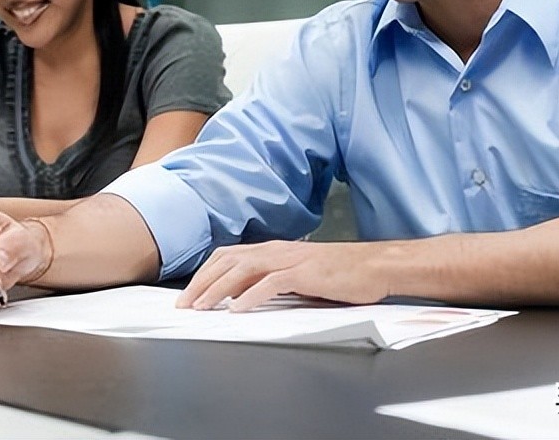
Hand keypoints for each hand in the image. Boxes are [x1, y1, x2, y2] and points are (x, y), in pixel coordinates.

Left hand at [175, 241, 389, 311]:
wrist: (374, 266)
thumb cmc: (340, 274)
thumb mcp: (297, 274)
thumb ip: (270, 280)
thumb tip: (240, 296)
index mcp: (272, 250)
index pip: (228, 256)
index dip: (204, 274)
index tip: (187, 294)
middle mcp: (276, 251)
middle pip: (228, 261)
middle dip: (202, 283)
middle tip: (184, 304)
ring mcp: (290, 260)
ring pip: (243, 270)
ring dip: (218, 289)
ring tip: (201, 306)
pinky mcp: (305, 273)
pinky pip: (271, 283)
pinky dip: (251, 295)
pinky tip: (237, 308)